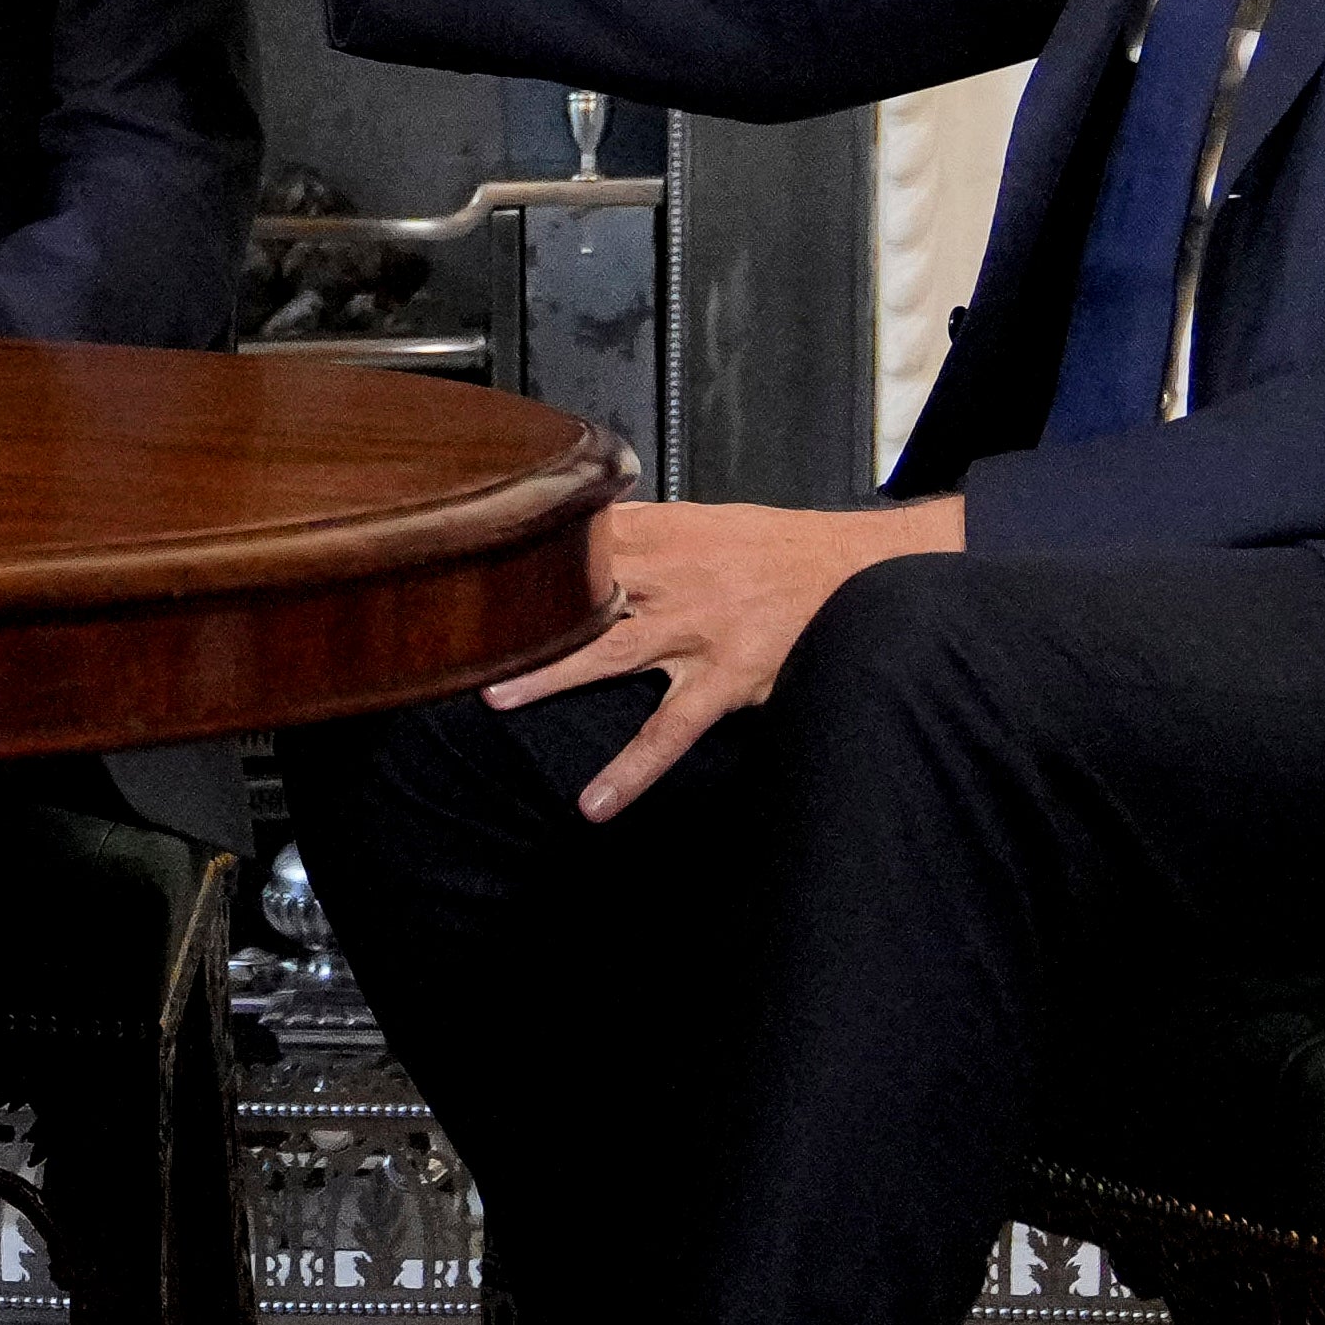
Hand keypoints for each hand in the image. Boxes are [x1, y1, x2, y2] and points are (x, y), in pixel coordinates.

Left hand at [488, 495, 967, 817]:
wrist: (866, 571)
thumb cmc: (784, 551)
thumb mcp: (713, 523)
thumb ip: (647, 530)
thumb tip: (589, 527)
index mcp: (668, 532)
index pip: (582, 534)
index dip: (524, 545)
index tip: (468, 556)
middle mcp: (676, 575)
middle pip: (582, 587)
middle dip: (521, 607)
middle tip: (458, 626)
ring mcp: (699, 628)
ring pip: (612, 650)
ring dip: (552, 671)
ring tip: (496, 695)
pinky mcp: (727, 677)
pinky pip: (672, 730)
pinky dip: (634, 768)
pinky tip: (597, 801)